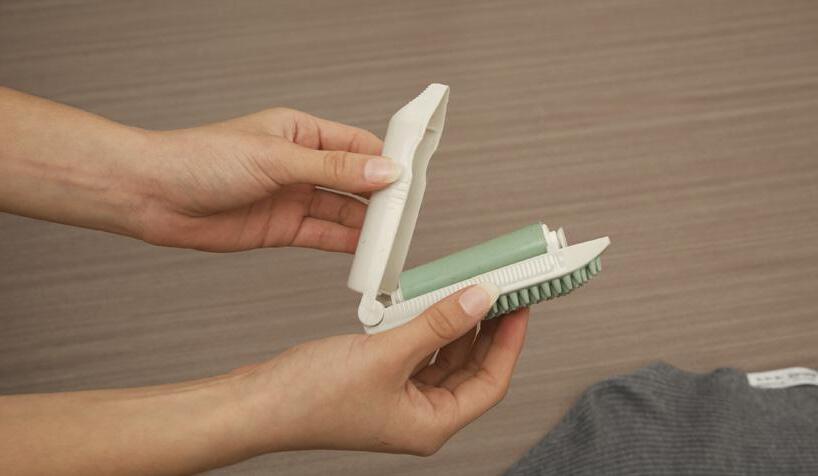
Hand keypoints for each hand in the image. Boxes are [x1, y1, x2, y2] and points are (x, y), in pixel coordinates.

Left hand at [138, 108, 400, 251]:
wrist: (154, 196)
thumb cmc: (202, 159)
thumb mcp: (276, 158)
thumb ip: (333, 168)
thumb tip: (382, 170)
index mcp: (301, 133)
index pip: (358, 144)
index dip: (385, 161)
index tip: (410, 179)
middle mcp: (300, 165)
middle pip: (355, 181)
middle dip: (381, 198)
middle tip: (405, 216)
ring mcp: (292, 198)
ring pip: (342, 211)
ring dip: (366, 226)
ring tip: (390, 239)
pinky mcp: (281, 228)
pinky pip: (323, 235)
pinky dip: (344, 244)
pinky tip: (364, 251)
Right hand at [232, 284, 528, 454]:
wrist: (260, 403)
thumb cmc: (311, 398)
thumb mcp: (386, 355)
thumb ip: (436, 324)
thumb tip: (480, 299)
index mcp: (430, 424)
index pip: (490, 383)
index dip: (509, 342)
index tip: (520, 307)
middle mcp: (420, 416)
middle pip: (471, 369)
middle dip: (487, 330)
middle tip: (501, 292)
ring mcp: (401, 400)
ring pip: (445, 359)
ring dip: (457, 325)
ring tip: (470, 291)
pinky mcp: (382, 383)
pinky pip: (420, 353)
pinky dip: (429, 328)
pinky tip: (431, 304)